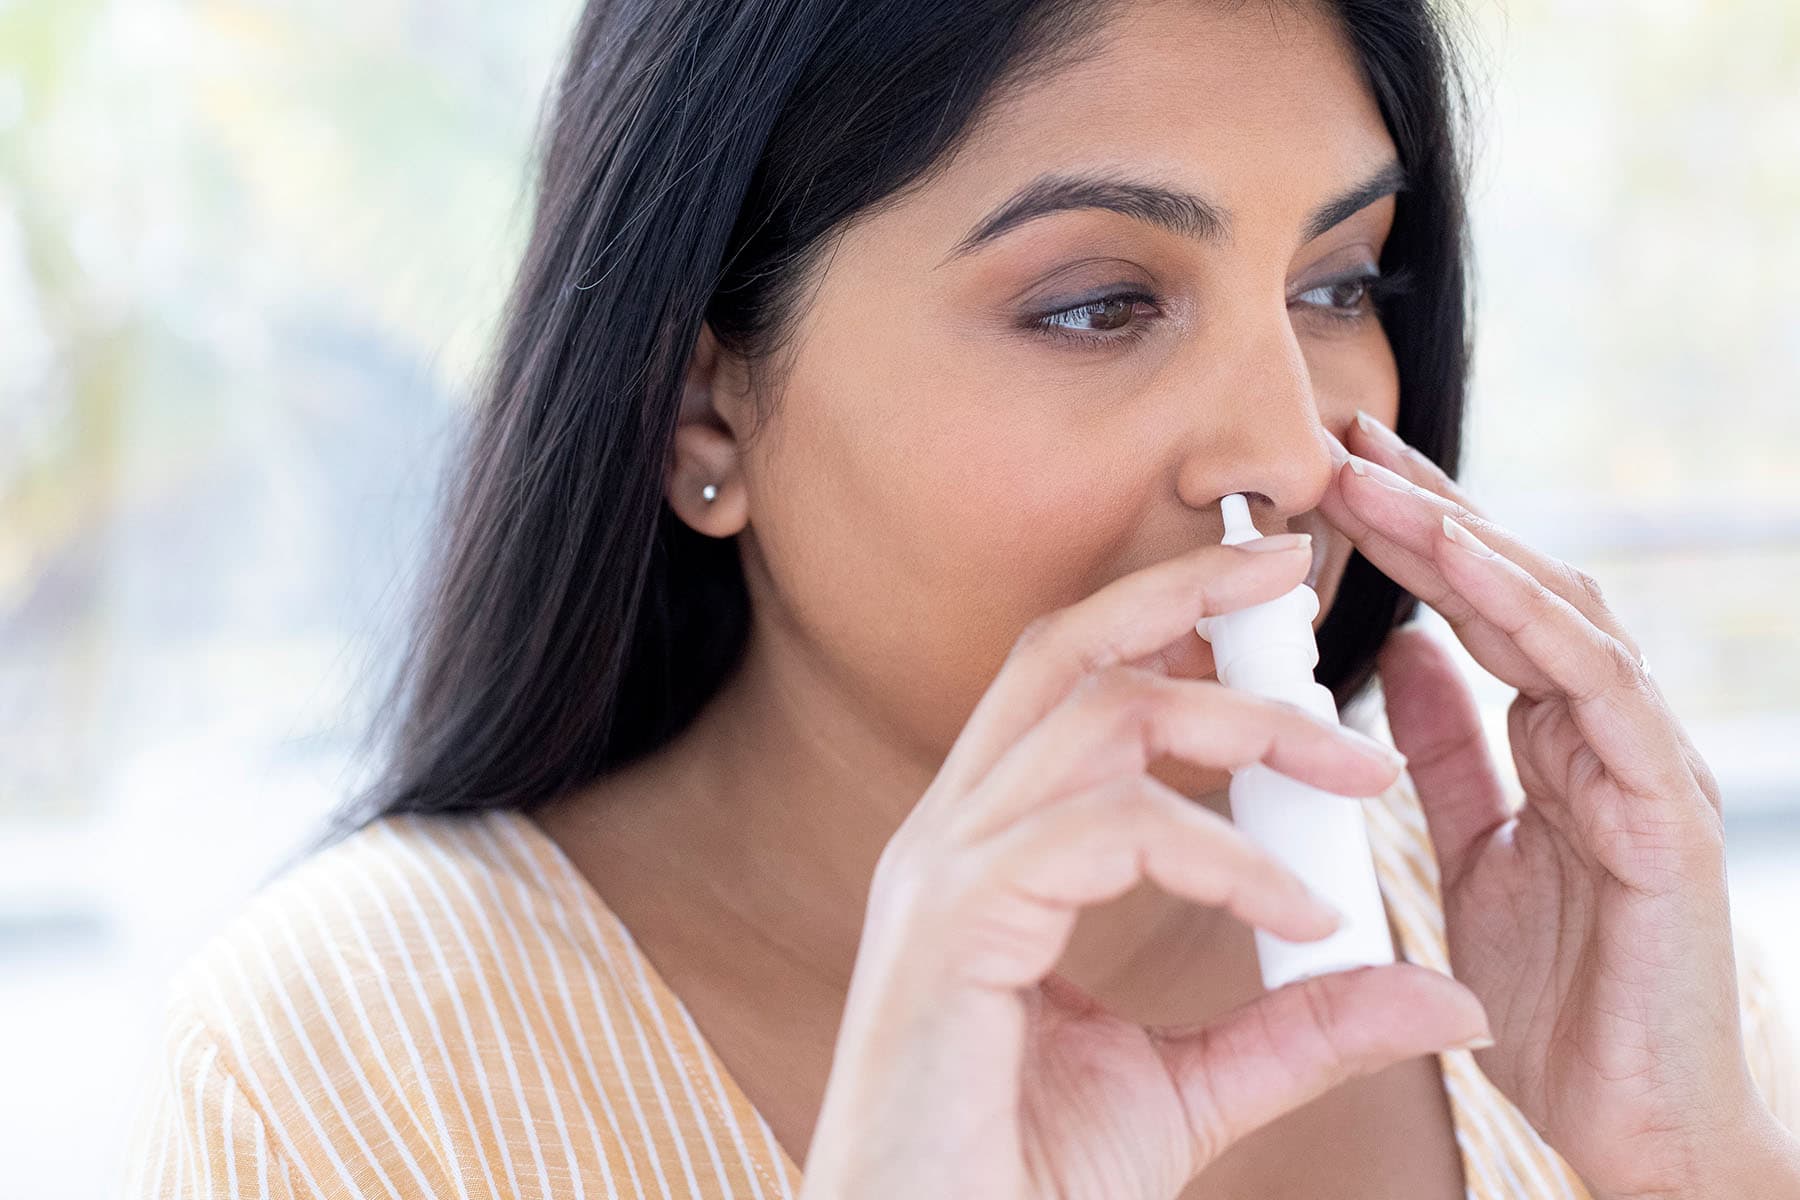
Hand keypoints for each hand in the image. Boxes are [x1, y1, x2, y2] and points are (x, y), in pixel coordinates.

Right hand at [799, 536, 1492, 1199]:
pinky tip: (1298, 912)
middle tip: (1297, 567)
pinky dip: (1217, 851)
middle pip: (1061, 652)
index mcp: (986, 854)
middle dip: (1180, 590)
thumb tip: (1431, 992)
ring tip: (1354, 769)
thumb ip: (1298, 1029)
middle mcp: (950, 837)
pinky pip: (1105, 829)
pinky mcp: (954, 923)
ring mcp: (940, 872)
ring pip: (1091, 719)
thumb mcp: (1190, 1090)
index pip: (1067, 688)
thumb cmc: (1024, 1183)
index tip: (1275, 608)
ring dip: (1235, 723)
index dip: (1164, 624)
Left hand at [1320, 410, 1795, 1198]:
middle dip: (1428, 506)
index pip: (1479, 607)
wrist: (1636, 1120)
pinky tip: (1461, 565)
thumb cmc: (1562, 992)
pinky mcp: (1664, 807)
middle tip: (1341, 439)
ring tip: (1375, 478)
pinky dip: (1527, 617)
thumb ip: (1448, 748)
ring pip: (1555, 611)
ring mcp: (1640, 758)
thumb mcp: (1475, 846)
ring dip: (1461, 537)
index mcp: (1556, 734)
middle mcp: (1603, 728)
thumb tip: (1401, 648)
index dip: (1410, 535)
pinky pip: (1594, 687)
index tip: (1331, 477)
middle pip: (1513, 584)